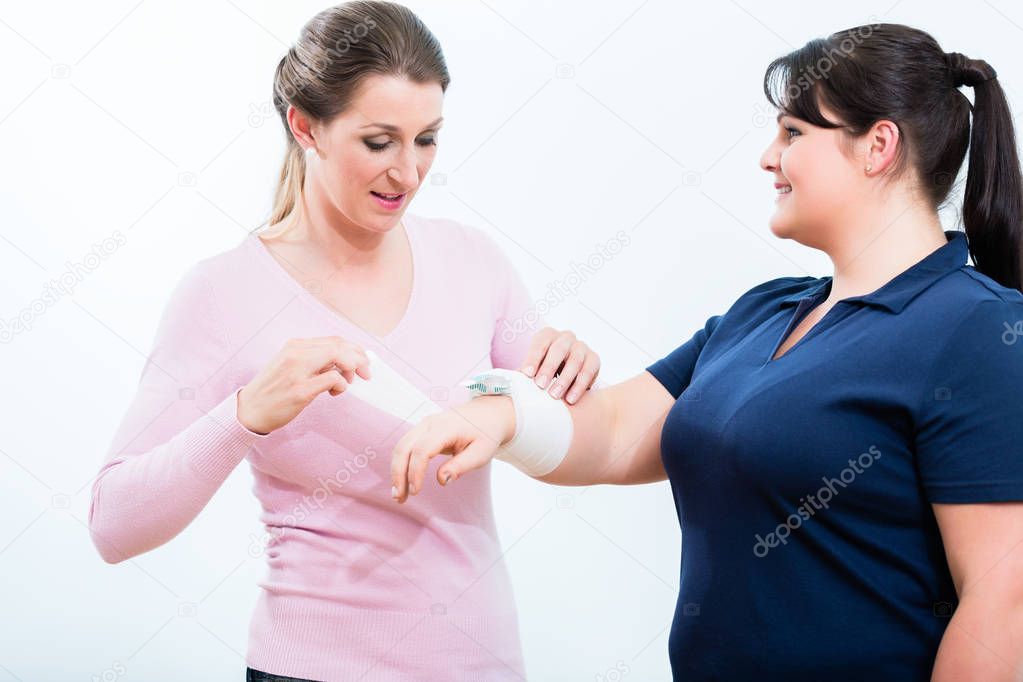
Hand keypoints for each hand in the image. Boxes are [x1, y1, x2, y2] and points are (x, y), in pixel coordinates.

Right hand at [236, 336, 370, 434]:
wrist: (249, 410)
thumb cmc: (273, 390)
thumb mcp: (290, 366)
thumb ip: (314, 360)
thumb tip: (343, 362)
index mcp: (294, 346)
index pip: (334, 340)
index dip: (353, 349)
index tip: (362, 361)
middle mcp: (296, 353)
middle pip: (339, 345)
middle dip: (359, 357)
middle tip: (366, 373)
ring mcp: (297, 371)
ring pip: (338, 356)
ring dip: (352, 368)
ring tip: (348, 382)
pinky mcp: (300, 390)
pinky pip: (333, 379)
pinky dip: (342, 384)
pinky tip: (336, 392)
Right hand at [390, 397, 515, 502]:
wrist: (488, 413)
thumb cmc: (486, 433)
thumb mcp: (481, 452)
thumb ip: (461, 466)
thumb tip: (441, 480)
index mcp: (446, 428)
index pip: (422, 450)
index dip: (415, 472)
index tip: (415, 492)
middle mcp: (430, 423)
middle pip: (404, 447)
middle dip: (398, 474)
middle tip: (399, 498)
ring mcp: (424, 425)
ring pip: (401, 447)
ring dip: (396, 471)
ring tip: (399, 495)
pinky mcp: (422, 430)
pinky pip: (405, 446)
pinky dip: (401, 464)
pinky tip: (403, 481)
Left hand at [519, 327, 599, 403]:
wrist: (568, 373)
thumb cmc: (545, 369)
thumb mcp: (534, 367)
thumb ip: (526, 372)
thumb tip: (514, 384)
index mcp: (547, 335)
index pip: (540, 344)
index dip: (533, 358)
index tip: (527, 374)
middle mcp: (566, 337)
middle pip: (558, 350)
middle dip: (549, 368)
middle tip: (540, 385)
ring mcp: (581, 347)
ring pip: (575, 360)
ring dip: (565, 379)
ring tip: (555, 396)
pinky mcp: (594, 359)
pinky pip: (588, 371)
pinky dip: (579, 386)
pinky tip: (571, 398)